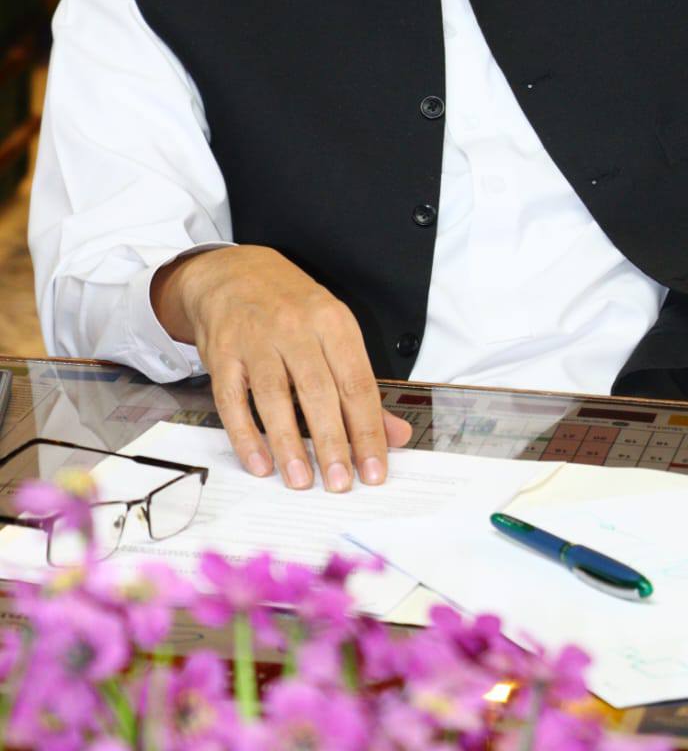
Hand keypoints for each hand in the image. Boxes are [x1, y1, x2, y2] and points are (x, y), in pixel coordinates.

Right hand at [151, 245, 412, 489]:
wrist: (233, 271)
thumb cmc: (291, 307)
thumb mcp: (334, 332)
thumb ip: (362, 386)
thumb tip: (394, 435)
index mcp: (333, 322)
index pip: (357, 382)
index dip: (368, 430)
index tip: (374, 470)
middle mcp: (296, 328)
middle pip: (318, 391)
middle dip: (332, 442)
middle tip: (340, 484)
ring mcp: (256, 340)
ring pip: (275, 397)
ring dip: (288, 444)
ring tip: (301, 480)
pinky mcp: (223, 353)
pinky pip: (232, 400)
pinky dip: (245, 435)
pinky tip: (260, 463)